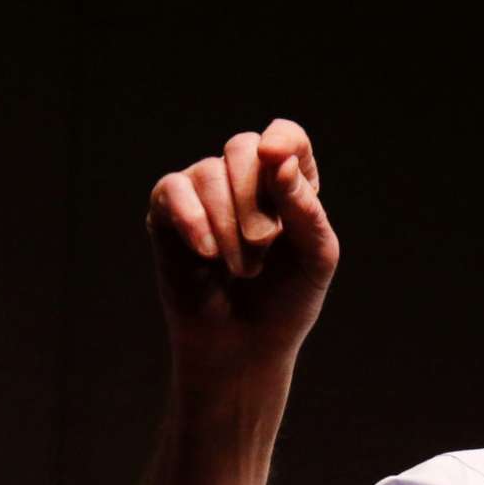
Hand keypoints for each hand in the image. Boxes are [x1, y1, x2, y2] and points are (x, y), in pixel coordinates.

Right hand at [146, 118, 339, 382]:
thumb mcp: (315, 259)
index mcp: (288, 185)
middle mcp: (244, 180)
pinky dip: (192, 219)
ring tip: (242, 269)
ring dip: (229, 226)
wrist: (244, 347)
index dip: (282, 140)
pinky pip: (172, 189)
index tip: (276, 160)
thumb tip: (277, 159)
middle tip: (262, 246)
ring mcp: (204, 192)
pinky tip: (206, 252)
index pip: (286, 137)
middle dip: (254, 198)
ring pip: (209, 173)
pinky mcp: (168, 211)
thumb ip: (305, 209)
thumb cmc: (286, 302)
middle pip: (243, 148)